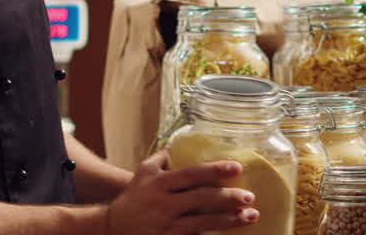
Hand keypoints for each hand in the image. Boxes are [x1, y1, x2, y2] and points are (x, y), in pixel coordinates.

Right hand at [104, 150, 258, 234]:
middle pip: (201, 199)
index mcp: (160, 182)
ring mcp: (167, 225)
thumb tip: (185, 139)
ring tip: (251, 216)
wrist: (114, 227)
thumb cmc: (135, 196)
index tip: (237, 167)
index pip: (191, 173)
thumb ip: (164, 156)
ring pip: (203, 223)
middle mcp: (164, 203)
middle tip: (250, 196)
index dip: (214, 170)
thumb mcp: (144, 171)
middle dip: (228, 198)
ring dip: (229, 220)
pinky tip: (231, 232)